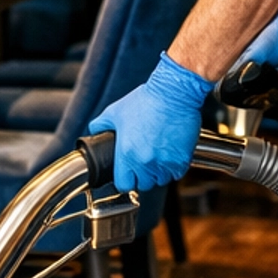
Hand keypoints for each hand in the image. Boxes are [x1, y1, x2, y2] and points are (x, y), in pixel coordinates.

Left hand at [90, 52, 213, 191]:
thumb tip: (94, 132)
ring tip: (158, 154)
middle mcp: (145, 162)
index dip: (125, 179)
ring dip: (159, 172)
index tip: (128, 173)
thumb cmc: (146, 101)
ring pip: (161, 180)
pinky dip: (174, 167)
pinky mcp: (182, 160)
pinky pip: (177, 173)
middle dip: (143, 175)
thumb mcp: (115, 111)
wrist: (174, 93)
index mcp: (127, 154)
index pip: (123, 184)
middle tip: (145, 160)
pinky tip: (170, 152)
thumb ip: (100, 125)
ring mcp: (165, 163)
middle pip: (144, 184)